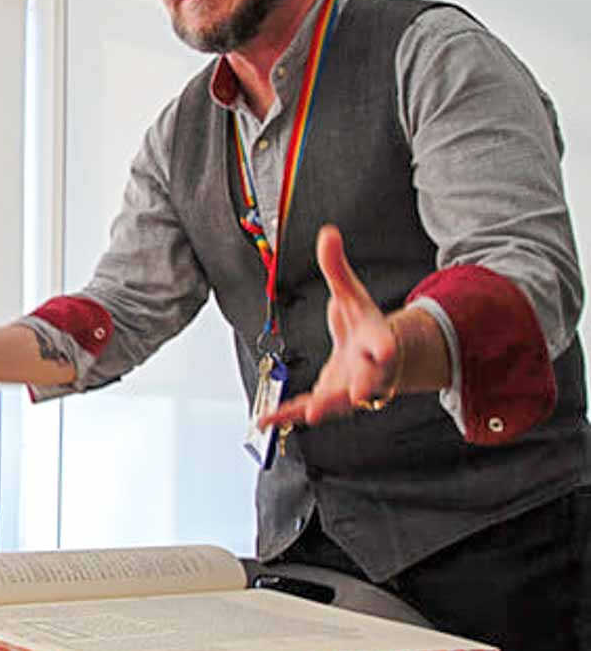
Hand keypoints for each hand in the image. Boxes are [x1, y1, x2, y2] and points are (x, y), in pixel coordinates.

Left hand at [260, 225, 399, 429]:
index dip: (383, 346)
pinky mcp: (328, 399)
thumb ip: (336, 266)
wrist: (374, 355)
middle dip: (362, 386)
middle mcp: (367, 369)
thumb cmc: (363, 323)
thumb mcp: (350, 292)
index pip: (382, 342)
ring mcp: (348, 388)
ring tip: (307, 413)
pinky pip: (307, 409)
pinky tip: (265, 419)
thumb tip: (327, 232)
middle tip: (356, 393)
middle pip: (367, 379)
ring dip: (324, 407)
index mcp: (375, 340)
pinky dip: (288, 416)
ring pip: (338, 401)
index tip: (385, 350)